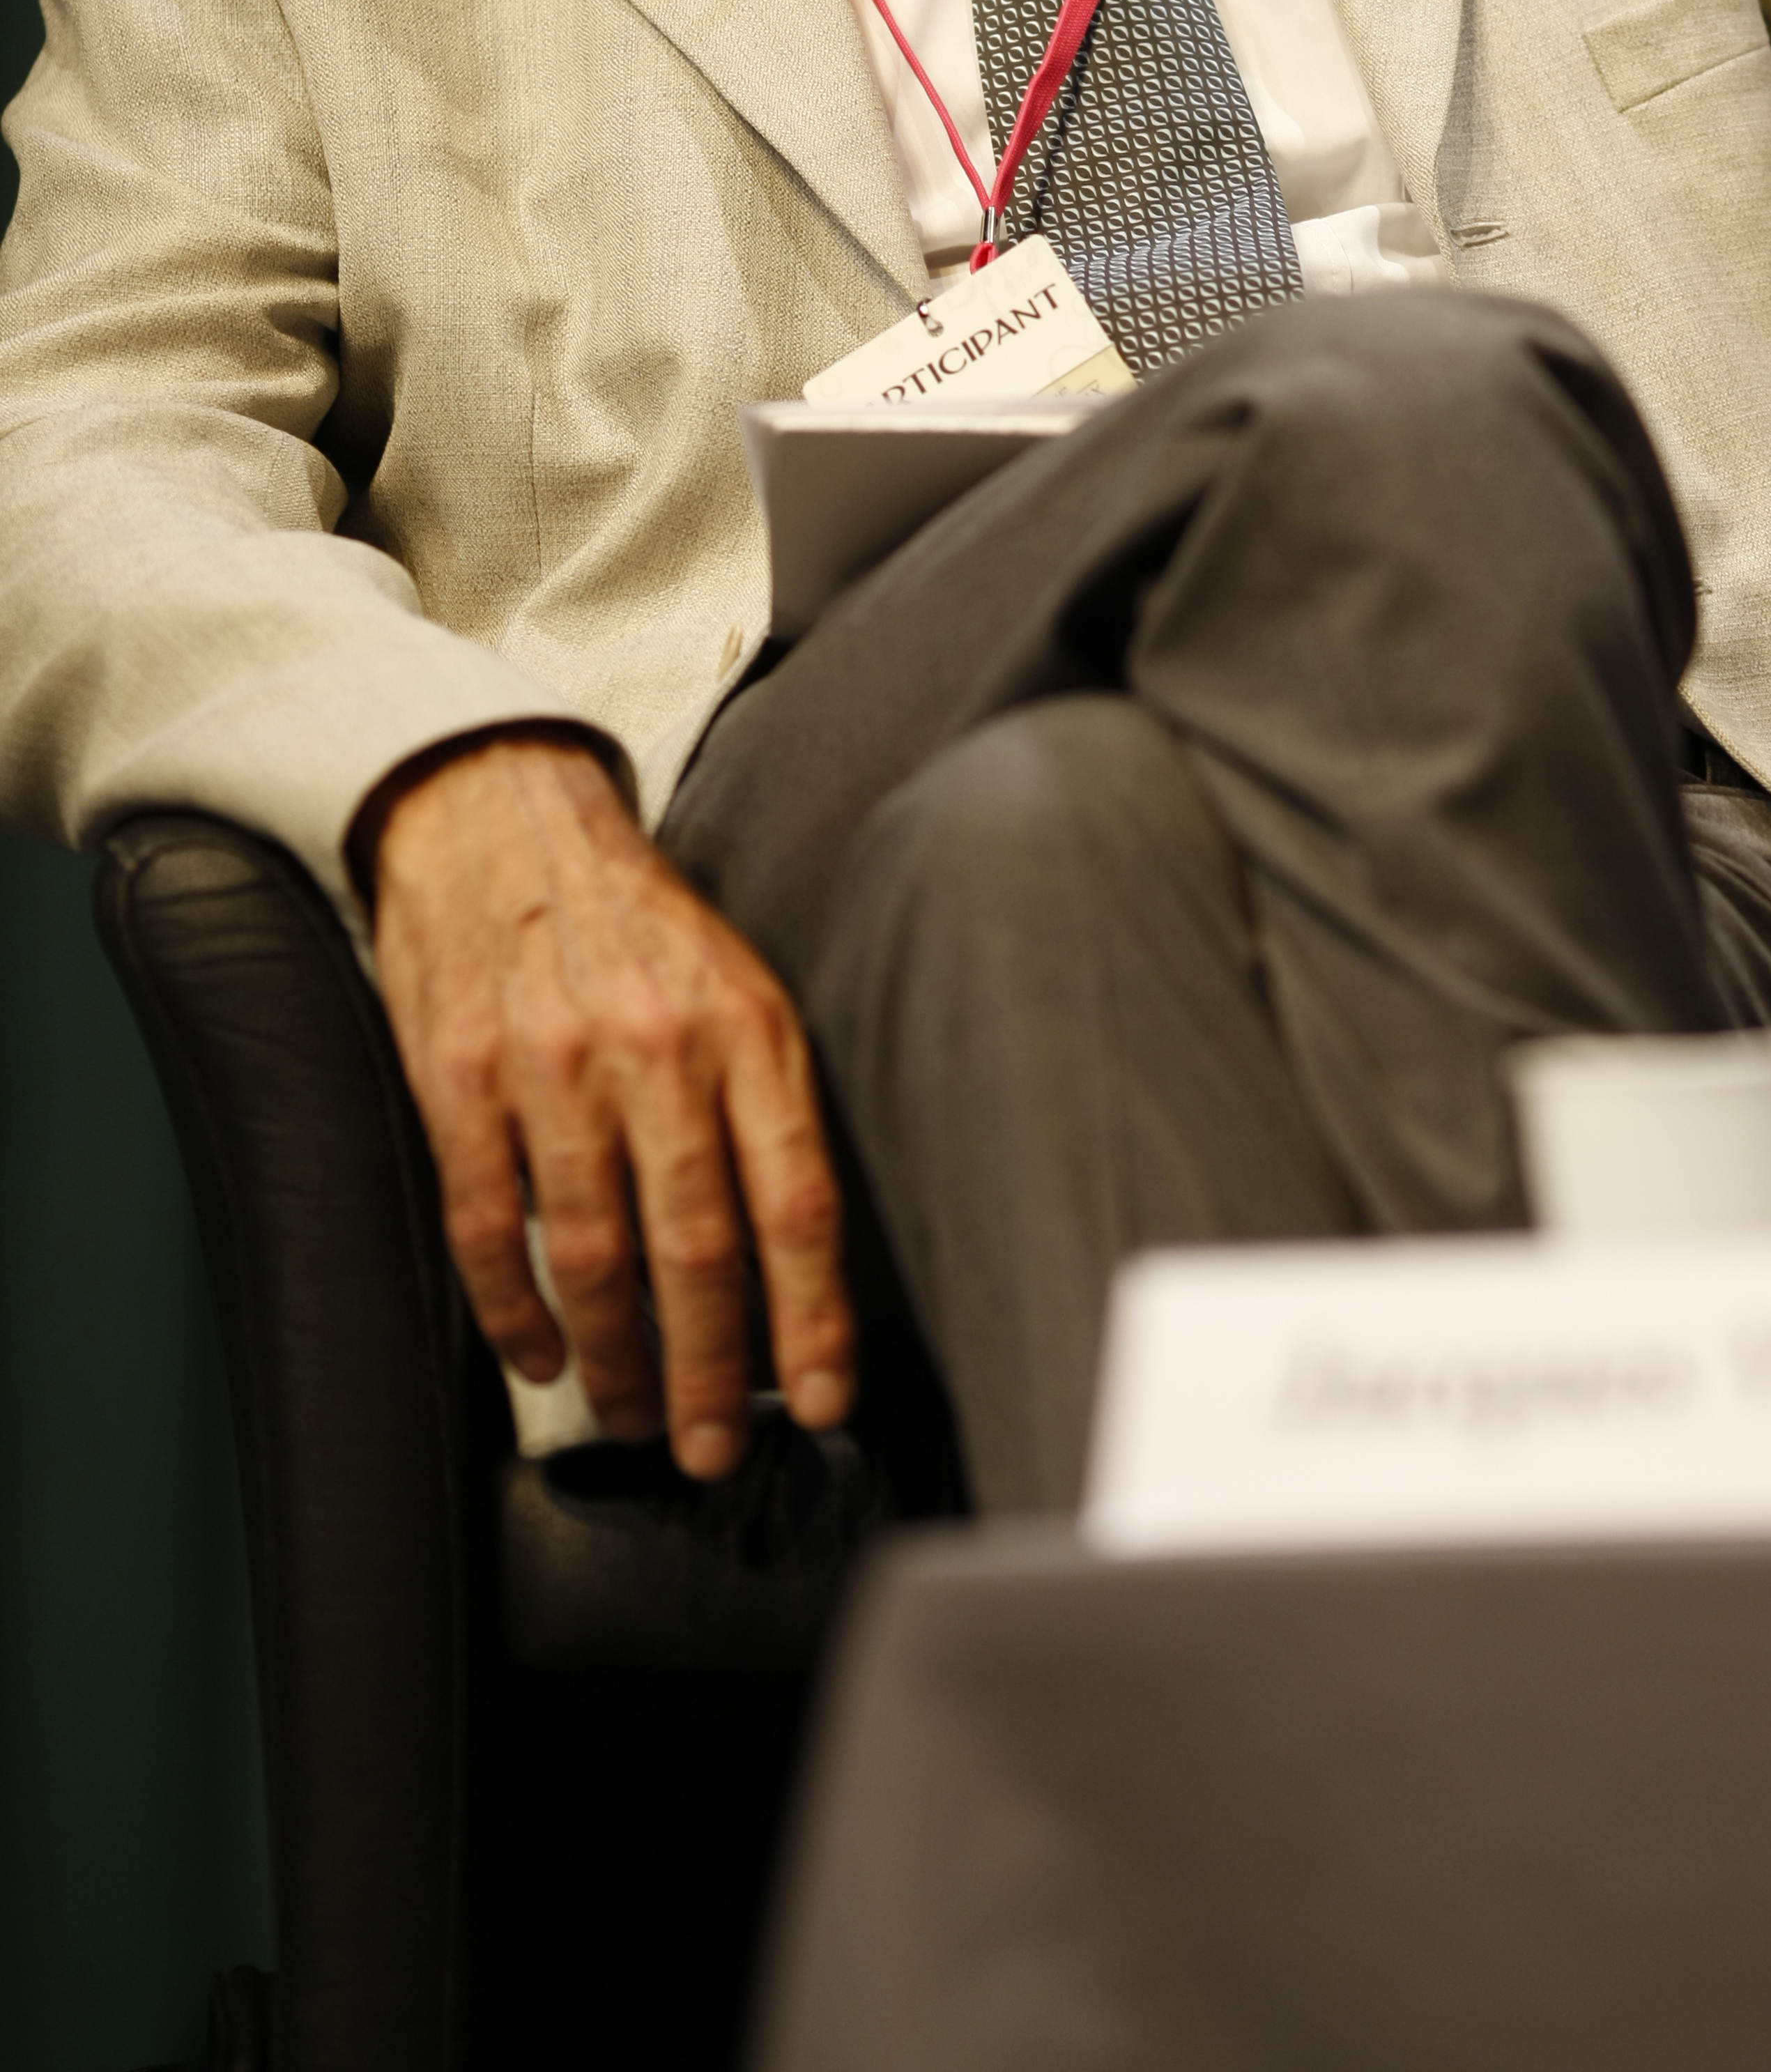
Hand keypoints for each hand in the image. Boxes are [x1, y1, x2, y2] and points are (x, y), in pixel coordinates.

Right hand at [369, 736, 854, 1474]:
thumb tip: (793, 1260)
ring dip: (617, 1361)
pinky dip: (517, 1316)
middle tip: (715, 1447)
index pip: (796, 1200)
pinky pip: (492, 1229)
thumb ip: (765, 1104)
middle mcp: (654, 1048)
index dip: (813, 1316)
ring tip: (634, 1415)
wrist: (500, 810)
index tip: (823, 1399)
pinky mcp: (460, 1080)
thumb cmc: (634, 918)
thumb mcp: (737, 981)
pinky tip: (542, 1358)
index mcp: (744, 1025)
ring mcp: (550, 1066)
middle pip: (697, 1249)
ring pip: (594, 1257)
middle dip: (712, 1372)